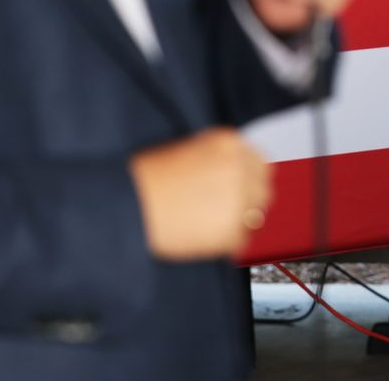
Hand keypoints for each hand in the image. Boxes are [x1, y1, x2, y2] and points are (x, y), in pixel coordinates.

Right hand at [129, 127, 270, 259]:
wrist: (126, 204)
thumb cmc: (146, 179)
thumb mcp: (187, 151)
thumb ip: (218, 161)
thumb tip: (238, 179)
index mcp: (229, 144)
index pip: (260, 164)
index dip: (248, 181)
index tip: (238, 191)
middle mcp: (239, 168)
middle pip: (262, 191)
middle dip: (246, 203)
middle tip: (222, 213)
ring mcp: (238, 200)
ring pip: (255, 218)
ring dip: (237, 224)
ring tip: (208, 227)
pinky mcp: (231, 230)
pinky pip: (240, 242)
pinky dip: (225, 244)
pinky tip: (201, 238)